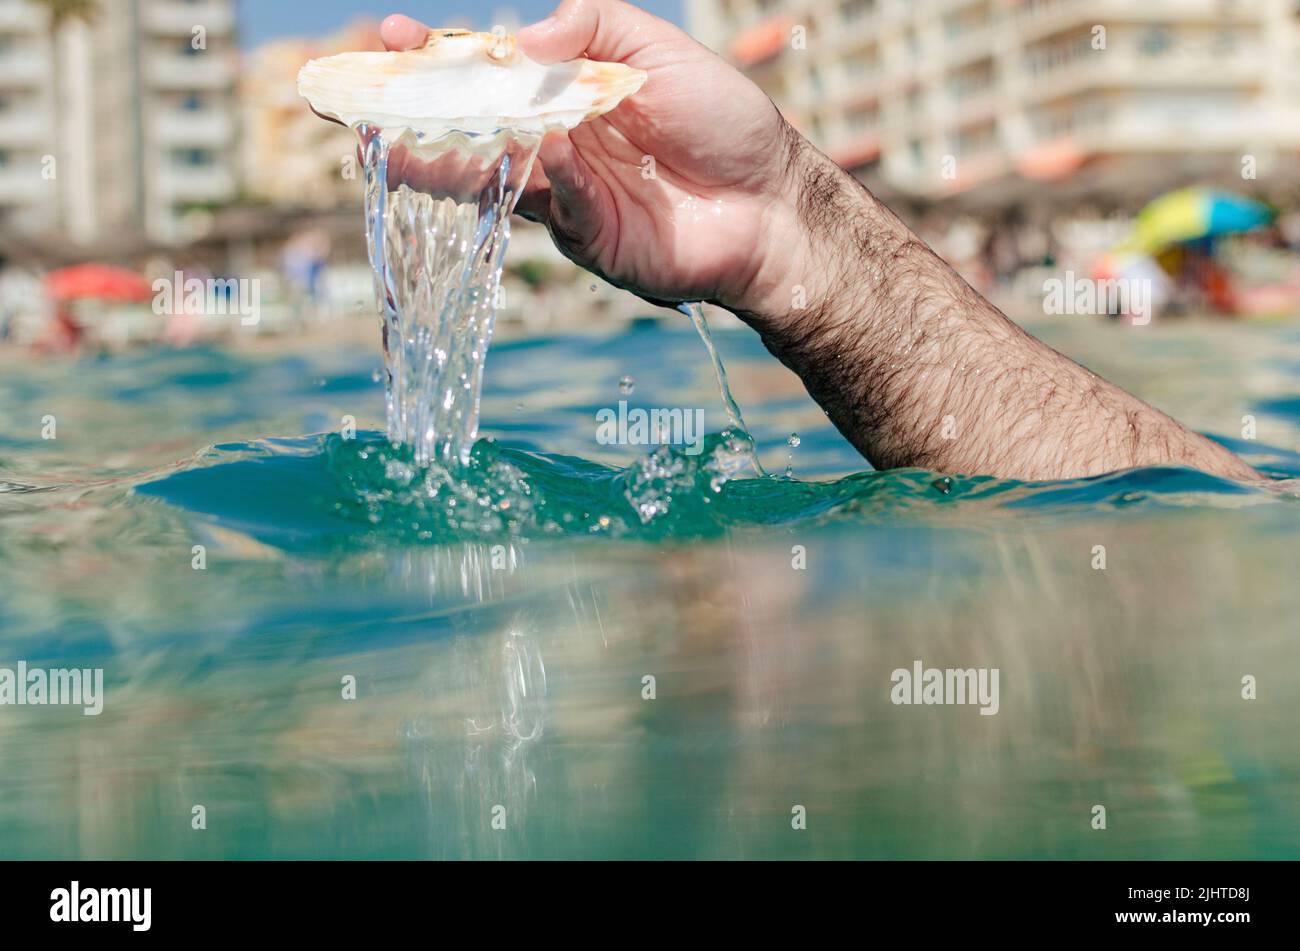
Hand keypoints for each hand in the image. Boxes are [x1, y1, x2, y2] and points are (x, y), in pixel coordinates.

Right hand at [380, 1, 798, 312]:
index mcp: (563, 96)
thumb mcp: (656, 49)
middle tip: (346, 106)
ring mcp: (568, 197)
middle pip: (467, 131)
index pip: (485, 74)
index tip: (391, 39)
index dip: (437, 59)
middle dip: (405, 118)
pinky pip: (562, 205)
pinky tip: (548, 146)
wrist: (772, 199)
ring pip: (493, 178)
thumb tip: (523, 37)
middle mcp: (553, 147)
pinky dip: (554, 175)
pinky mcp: (592, 239)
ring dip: (443, 160)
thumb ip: (591, 29)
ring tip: (391, 143)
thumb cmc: (722, 121)